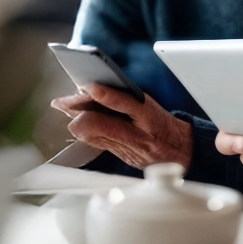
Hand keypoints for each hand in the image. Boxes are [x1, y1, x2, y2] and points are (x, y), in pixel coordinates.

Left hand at [51, 84, 191, 169]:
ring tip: (63, 106)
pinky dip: (84, 131)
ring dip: (75, 119)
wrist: (181, 151)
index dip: (104, 95)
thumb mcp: (148, 105)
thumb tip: (91, 89)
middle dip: (77, 110)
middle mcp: (136, 131)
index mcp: (147, 113)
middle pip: (98, 121)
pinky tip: (77, 122)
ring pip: (92, 134)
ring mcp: (128, 147)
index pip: (123, 103)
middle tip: (61, 102)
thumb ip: (123, 99)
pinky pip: (96, 143)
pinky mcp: (123, 157)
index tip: (88, 86)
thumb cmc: (162, 123)